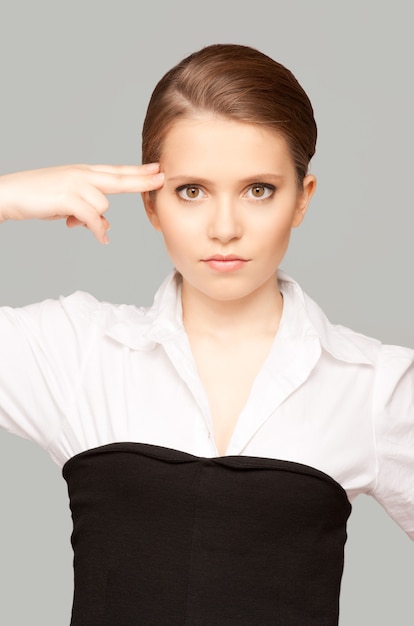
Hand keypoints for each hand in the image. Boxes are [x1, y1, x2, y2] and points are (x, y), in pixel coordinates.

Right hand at [0, 163, 164, 243]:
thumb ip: (88, 210)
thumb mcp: (67, 203)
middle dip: (142, 180)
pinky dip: (97, 231)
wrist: (10, 194)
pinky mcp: (68, 198)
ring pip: (103, 206)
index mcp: (83, 172)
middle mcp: (82, 174)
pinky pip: (93, 218)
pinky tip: (100, 239)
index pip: (115, 171)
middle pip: (119, 178)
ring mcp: (75, 184)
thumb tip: (104, 228)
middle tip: (161, 178)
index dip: (136, 171)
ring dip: (94, 221)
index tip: (156, 168)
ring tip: (71, 221)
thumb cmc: (38, 198)